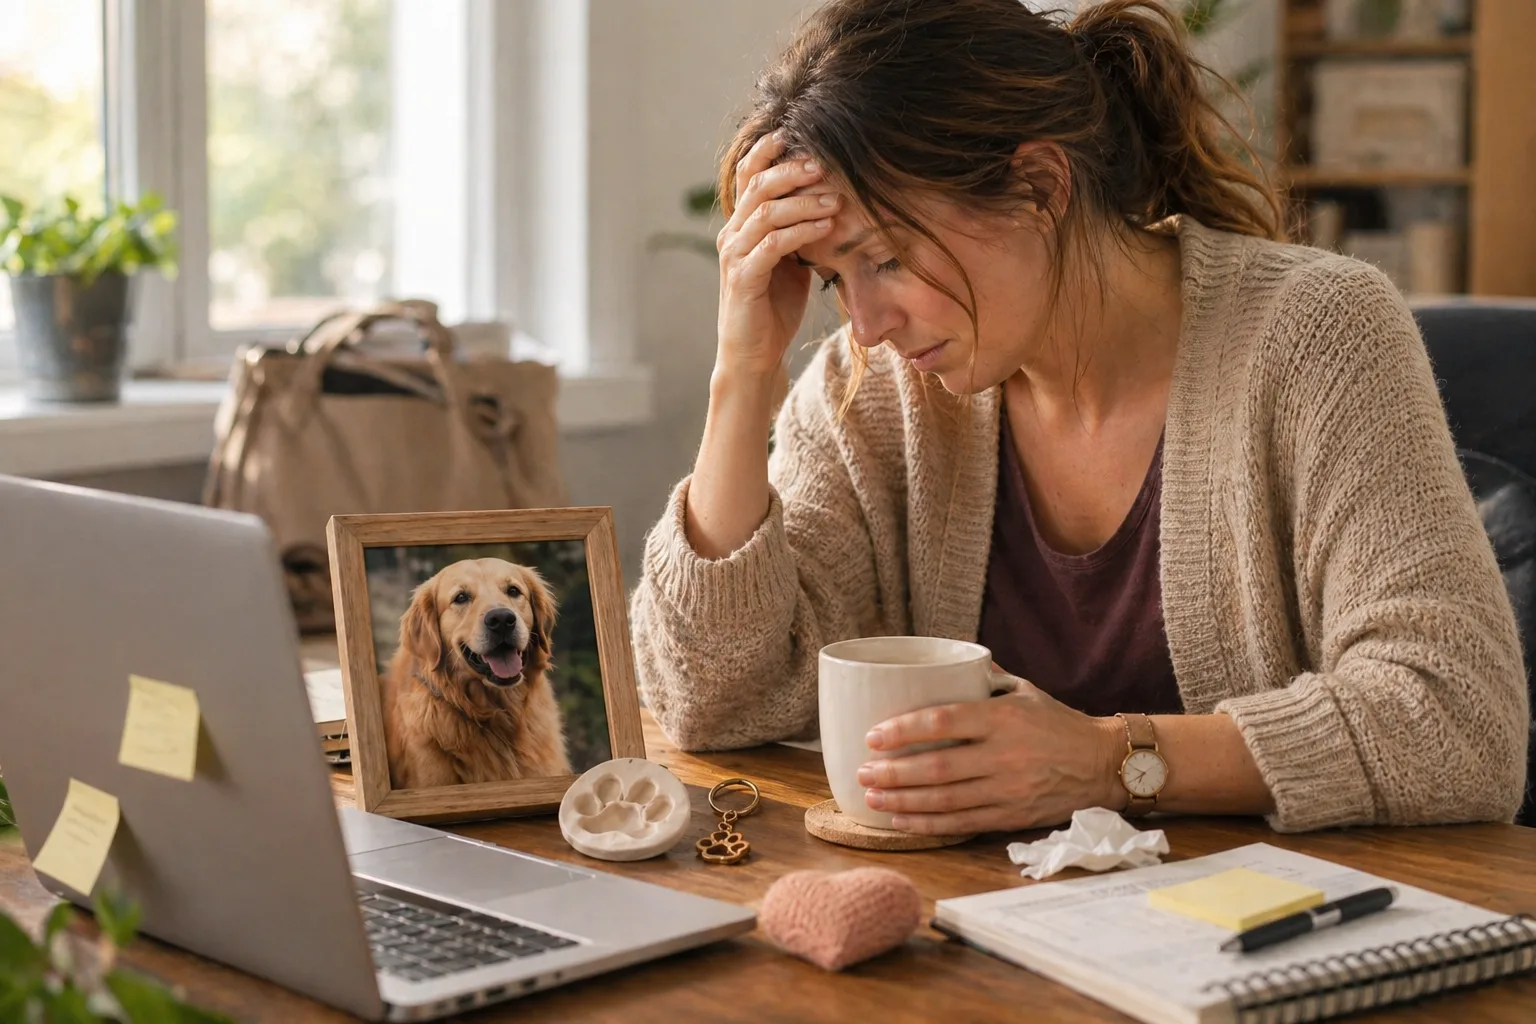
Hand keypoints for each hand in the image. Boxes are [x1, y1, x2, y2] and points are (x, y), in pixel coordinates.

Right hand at [715, 131, 840, 378]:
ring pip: (766, 213)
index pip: (748, 175)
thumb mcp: (790, 260)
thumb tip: (832, 197)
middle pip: (757, 186)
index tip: (798, 133)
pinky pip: (772, 246)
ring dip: (803, 201)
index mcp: (741, 225)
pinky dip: (801, 232)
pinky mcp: (744, 279)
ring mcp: (735, 256)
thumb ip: (799, 229)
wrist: (754, 354)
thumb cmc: (774, 306)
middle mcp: (732, 234)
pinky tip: (825, 227)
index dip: (768, 150)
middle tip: (823, 164)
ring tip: (835, 199)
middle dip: (791, 170)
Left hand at [858, 677, 1126, 833]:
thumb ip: (984, 679)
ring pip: (946, 800)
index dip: (904, 730)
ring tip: (872, 797)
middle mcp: (1004, 755)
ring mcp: (1008, 789)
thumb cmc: (1059, 724)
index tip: (873, 736)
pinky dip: (928, 824)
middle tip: (862, 771)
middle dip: (894, 773)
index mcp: (1003, 718)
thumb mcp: (1025, 691)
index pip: (944, 721)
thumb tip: (944, 662)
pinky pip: (962, 824)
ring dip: (903, 801)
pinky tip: (900, 821)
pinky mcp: (1012, 816)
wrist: (1104, 764)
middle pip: (938, 767)